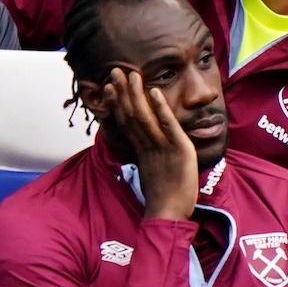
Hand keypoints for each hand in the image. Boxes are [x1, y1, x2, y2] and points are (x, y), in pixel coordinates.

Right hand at [106, 68, 197, 220]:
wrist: (169, 215)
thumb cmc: (165, 198)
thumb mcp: (155, 173)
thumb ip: (151, 159)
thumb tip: (147, 152)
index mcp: (142, 151)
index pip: (127, 121)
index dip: (118, 103)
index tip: (110, 87)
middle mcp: (147, 146)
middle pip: (131, 115)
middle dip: (123, 92)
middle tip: (115, 71)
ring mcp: (161, 147)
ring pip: (145, 116)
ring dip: (138, 94)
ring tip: (131, 75)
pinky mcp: (178, 149)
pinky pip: (167, 126)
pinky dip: (161, 108)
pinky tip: (155, 92)